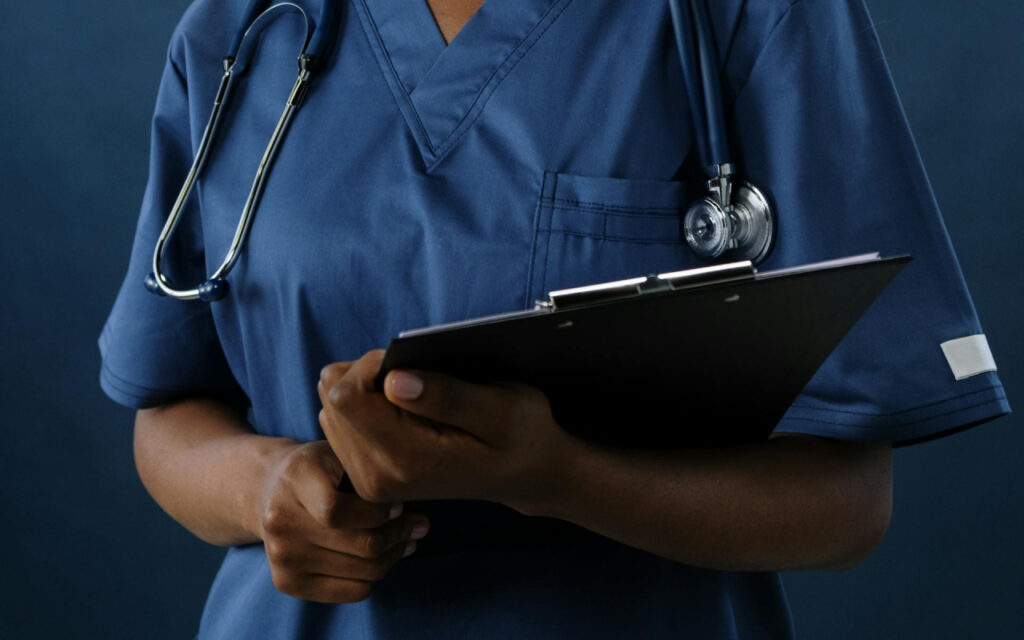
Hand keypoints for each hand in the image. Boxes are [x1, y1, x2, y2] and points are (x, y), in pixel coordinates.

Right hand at [256, 440, 429, 602]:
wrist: (268, 490)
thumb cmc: (317, 468)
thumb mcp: (337, 452)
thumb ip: (368, 472)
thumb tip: (412, 501)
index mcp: (295, 481)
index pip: (337, 511)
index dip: (378, 513)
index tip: (398, 505)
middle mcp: (281, 523)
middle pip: (360, 545)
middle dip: (400, 534)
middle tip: (418, 524)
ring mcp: (282, 558)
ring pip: (364, 572)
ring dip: (394, 554)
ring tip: (407, 539)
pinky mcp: (288, 583)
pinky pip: (353, 591)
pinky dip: (376, 575)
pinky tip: (383, 555)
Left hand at [316, 350, 582, 511]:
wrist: (525, 475)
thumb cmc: (521, 435)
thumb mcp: (503, 409)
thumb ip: (448, 396)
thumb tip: (393, 382)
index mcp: (407, 460)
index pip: (346, 396)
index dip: (371, 366)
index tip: (409, 364)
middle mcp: (377, 477)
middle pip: (333, 399)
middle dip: (368, 375)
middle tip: (416, 378)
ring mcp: (369, 480)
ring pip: (331, 408)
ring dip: (366, 389)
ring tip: (413, 395)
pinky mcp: (366, 475)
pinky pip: (339, 422)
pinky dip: (366, 405)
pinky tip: (401, 409)